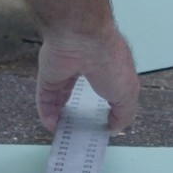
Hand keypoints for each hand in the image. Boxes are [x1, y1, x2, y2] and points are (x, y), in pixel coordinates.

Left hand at [34, 25, 138, 139]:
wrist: (81, 40)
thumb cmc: (109, 60)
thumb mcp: (128, 93)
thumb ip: (124, 113)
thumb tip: (114, 128)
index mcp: (111, 67)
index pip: (108, 89)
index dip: (107, 108)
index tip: (104, 126)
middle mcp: (88, 67)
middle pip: (81, 94)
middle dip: (81, 114)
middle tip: (81, 132)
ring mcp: (66, 71)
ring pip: (61, 97)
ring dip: (62, 116)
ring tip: (65, 133)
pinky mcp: (48, 75)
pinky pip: (45, 98)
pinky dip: (47, 113)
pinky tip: (53, 126)